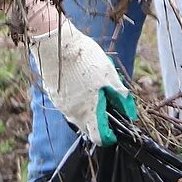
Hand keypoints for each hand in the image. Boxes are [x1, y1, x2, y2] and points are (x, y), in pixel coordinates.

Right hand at [31, 19, 134, 145]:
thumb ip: (119, 95)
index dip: (110, 135)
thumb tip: (129, 110)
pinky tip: (79, 81)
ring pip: (77, 115)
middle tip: (107, 102)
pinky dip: (76, 100)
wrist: (55, 44)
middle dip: (99, 120)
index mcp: (88, 111)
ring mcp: (60, 105)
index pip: (99, 138)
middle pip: (88, 128)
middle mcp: (72, 113)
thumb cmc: (85, 59)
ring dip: (87, 108)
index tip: (116, 125)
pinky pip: (67, 105)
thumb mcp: (109, 74)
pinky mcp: (53, 95)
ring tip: (93, 87)